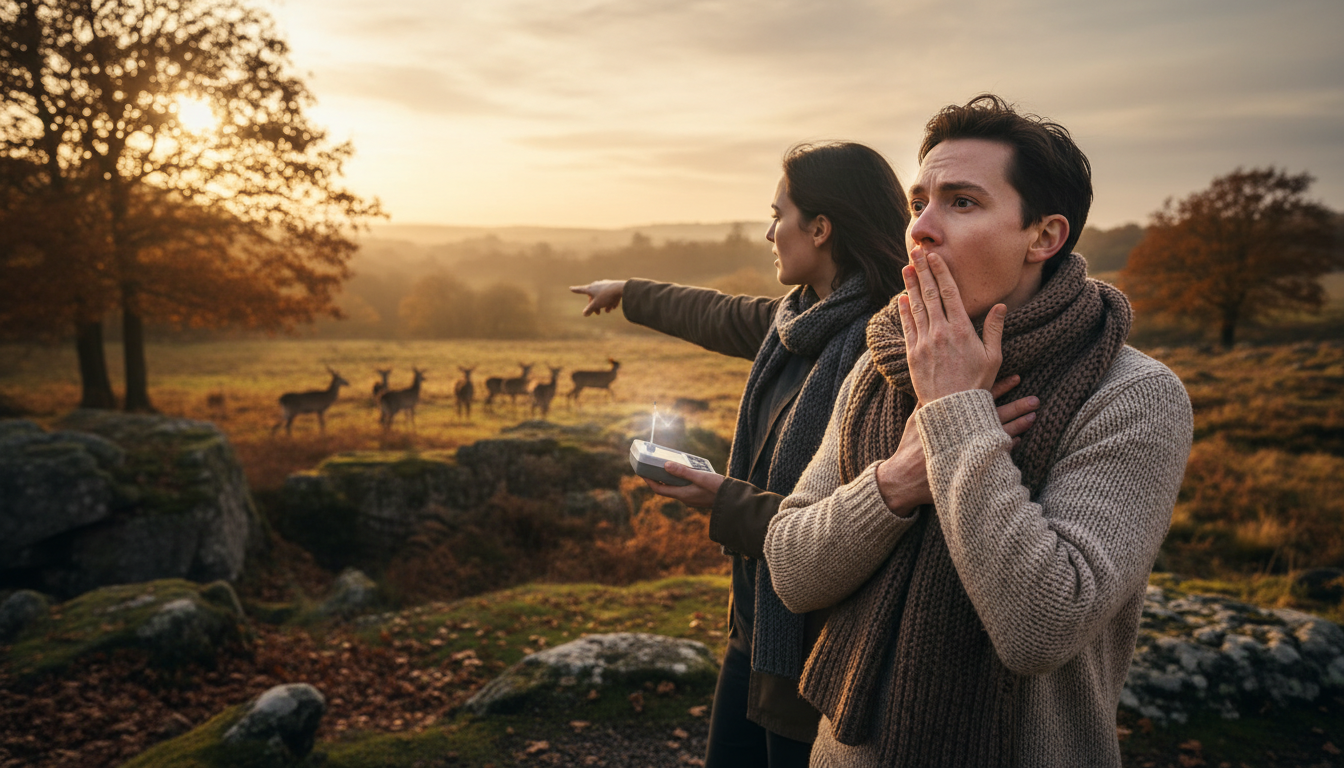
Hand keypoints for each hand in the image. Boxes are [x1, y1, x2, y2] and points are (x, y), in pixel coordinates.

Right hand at [570, 280, 626, 315]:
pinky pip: (609, 295)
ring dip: (604, 304)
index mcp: (590, 288)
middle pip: (593, 297)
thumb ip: (589, 310)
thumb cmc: (606, 296)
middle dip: (595, 306)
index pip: (580, 290)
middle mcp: (596, 285)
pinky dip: (610, 301)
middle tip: (598, 314)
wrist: (621, 288)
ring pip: (602, 297)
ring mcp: (605, 285)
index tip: (570, 288)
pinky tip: (614, 306)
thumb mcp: (596, 305)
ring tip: (608, 310)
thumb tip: (584, 314)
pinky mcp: (612, 286)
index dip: (575, 290)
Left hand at [644, 462, 724, 508]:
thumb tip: (665, 465)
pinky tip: (685, 471)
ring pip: (675, 488)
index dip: (649, 481)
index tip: (641, 472)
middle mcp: (685, 498)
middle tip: (653, 466)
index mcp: (682, 495)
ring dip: (670, 478)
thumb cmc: (717, 488)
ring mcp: (692, 498)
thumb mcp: (700, 477)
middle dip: (658, 478)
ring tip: (668, 465)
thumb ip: (683, 471)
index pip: (659, 489)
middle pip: (666, 488)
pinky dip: (680, 480)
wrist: (733, 500)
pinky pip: (684, 488)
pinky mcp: (698, 496)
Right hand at [875, 375, 1038, 515]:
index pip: (981, 397)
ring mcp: (970, 450)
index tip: (1017, 378)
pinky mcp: (973, 466)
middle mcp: (964, 432)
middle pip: (996, 415)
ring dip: (1019, 426)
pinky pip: (997, 455)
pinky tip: (1019, 440)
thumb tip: (937, 381)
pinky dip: (1008, 447)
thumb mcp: (918, 420)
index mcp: (952, 416)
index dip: (1000, 387)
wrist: (905, 479)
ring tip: (1034, 417)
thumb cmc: (911, 448)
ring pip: (1000, 434)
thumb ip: (930, 401)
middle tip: (1036, 400)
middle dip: (1018, 407)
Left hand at [899, 251, 1004, 402]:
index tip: (934, 256)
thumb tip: (1000, 306)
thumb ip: (994, 329)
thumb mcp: (993, 357)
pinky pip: (907, 327)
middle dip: (923, 270)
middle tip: (916, 251)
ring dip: (911, 285)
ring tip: (907, 267)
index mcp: (961, 329)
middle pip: (929, 294)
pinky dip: (904, 310)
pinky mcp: (913, 354)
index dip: (940, 272)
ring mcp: (924, 342)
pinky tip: (902, 298)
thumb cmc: (977, 384)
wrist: (953, 409)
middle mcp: (941, 332)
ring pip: (916, 307)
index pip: (949, 293)